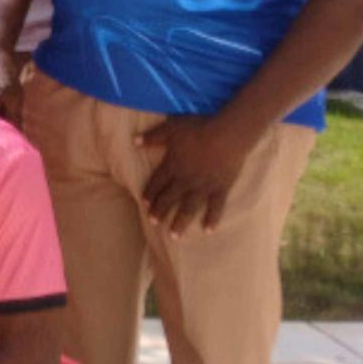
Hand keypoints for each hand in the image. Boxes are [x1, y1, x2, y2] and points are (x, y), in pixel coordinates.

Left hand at [138, 113, 259, 233]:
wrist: (227, 134)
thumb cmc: (198, 128)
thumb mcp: (171, 128)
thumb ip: (153, 137)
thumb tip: (134, 142)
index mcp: (172, 166)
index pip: (156, 183)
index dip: (149, 194)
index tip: (144, 204)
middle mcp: (185, 180)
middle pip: (169, 198)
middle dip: (160, 211)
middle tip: (153, 222)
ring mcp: (203, 186)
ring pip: (188, 208)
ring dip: (180, 222)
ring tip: (173, 235)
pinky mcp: (221, 188)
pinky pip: (216, 207)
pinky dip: (212, 219)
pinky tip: (208, 230)